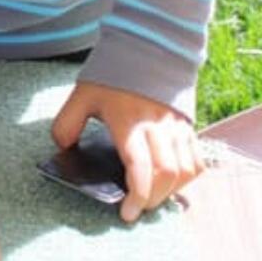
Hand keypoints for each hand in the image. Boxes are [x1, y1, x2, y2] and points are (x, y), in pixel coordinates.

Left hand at [51, 82, 203, 223]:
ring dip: (171, 191)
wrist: (146, 46)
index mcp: (129, 121)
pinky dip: (187, 177)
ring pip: (185, 170)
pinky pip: (197, 160)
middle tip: (136, 209)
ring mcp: (176, 126)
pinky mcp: (188, 125)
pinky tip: (171, 183)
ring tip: (152, 198)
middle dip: (152, 200)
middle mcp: (157, 126)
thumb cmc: (112, 73)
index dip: (136, 195)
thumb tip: (64, 150)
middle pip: (166, 174)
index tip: (127, 214)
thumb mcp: (82, 95)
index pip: (140, 166)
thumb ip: (67, 123)